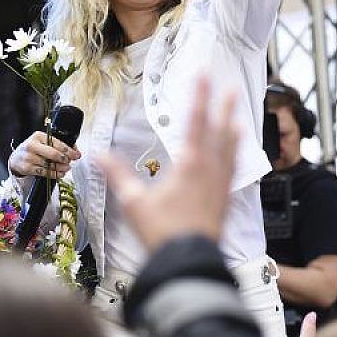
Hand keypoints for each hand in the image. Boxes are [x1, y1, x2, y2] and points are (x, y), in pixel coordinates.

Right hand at [8, 131, 80, 179]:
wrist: (16, 158)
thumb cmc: (34, 149)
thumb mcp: (43, 142)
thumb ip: (59, 145)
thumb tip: (75, 151)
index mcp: (38, 136)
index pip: (57, 143)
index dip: (69, 150)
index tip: (76, 155)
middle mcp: (32, 145)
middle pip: (53, 154)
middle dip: (64, 159)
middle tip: (70, 162)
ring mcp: (28, 157)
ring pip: (49, 165)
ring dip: (60, 168)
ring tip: (66, 168)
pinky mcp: (27, 168)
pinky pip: (44, 173)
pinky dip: (54, 174)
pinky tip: (60, 174)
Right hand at [99, 76, 238, 252]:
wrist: (189, 261)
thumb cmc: (162, 232)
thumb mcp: (133, 201)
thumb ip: (117, 174)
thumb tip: (97, 155)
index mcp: (190, 164)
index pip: (195, 121)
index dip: (200, 96)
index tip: (204, 75)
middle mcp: (210, 170)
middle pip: (220, 131)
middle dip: (223, 107)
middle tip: (231, 88)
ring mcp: (220, 185)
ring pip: (230, 150)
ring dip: (233, 131)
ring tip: (239, 117)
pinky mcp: (225, 200)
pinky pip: (233, 171)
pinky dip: (235, 158)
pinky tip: (235, 157)